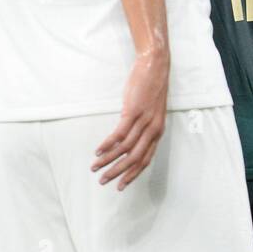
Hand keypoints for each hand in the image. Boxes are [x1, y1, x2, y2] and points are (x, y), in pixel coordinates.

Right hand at [92, 49, 168, 189]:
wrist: (155, 66)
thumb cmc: (151, 88)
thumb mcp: (151, 112)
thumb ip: (143, 127)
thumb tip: (128, 140)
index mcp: (158, 131)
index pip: (145, 160)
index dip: (132, 174)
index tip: (121, 185)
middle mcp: (153, 129)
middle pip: (135, 159)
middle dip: (118, 173)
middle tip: (103, 181)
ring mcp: (144, 121)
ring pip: (125, 149)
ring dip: (108, 160)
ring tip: (95, 167)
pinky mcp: (133, 111)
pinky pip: (119, 134)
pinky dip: (107, 145)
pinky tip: (98, 151)